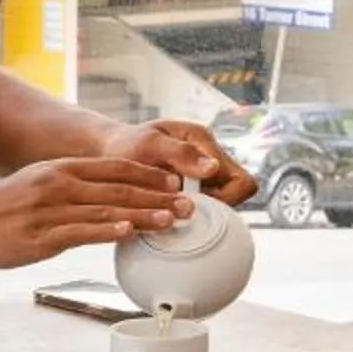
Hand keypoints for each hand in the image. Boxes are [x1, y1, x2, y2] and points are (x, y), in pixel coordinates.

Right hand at [0, 157, 190, 270]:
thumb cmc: (4, 208)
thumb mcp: (40, 183)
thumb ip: (74, 187)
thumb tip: (109, 196)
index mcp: (62, 169)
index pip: (116, 167)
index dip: (149, 174)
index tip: (176, 182)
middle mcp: (60, 184)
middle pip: (118, 188)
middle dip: (157, 196)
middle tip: (187, 204)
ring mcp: (51, 210)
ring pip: (107, 210)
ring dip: (143, 215)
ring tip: (170, 221)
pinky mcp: (42, 237)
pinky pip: (82, 232)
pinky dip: (108, 231)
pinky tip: (129, 233)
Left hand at [105, 118, 257, 205]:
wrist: (111, 150)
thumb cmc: (127, 144)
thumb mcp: (150, 143)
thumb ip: (181, 153)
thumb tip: (213, 168)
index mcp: (203, 141)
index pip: (241, 182)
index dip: (226, 199)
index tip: (197, 203)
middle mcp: (208, 157)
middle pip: (237, 194)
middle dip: (214, 206)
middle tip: (182, 207)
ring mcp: (201, 174)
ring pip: (222, 202)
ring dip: (201, 209)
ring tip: (172, 207)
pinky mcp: (191, 187)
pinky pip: (204, 205)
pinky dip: (189, 210)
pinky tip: (169, 210)